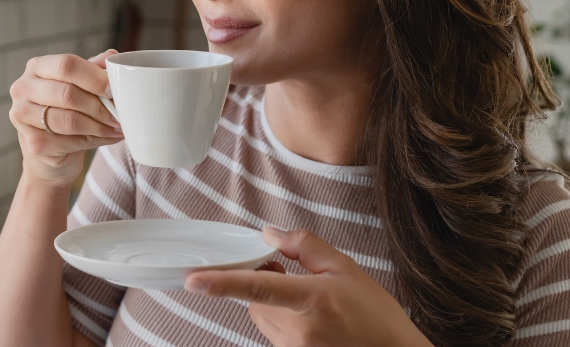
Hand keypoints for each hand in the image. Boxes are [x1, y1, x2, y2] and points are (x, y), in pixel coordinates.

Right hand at [8, 50, 122, 188]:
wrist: (48, 151)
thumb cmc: (64, 110)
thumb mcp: (78, 85)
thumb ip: (92, 69)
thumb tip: (112, 57)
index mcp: (37, 67)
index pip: (66, 65)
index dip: (94, 77)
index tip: (113, 89)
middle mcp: (23, 89)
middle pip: (68, 94)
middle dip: (99, 106)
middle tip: (119, 113)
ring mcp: (23, 117)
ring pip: (70, 120)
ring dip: (99, 125)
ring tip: (116, 127)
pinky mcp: (33, 143)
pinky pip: (71, 141)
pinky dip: (96, 140)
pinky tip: (107, 137)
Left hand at [185, 227, 432, 346]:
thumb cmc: (376, 317)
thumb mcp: (345, 268)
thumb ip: (304, 246)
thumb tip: (268, 234)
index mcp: (312, 300)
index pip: (259, 287)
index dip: (222, 283)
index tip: (194, 280)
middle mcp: (299, 331)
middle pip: (255, 300)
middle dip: (267, 286)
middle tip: (298, 281)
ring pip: (262, 318)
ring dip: (274, 307)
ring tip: (315, 309)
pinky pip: (274, 336)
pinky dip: (285, 324)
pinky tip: (314, 324)